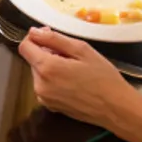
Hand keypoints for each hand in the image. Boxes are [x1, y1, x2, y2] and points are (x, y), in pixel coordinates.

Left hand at [18, 27, 139, 128]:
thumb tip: (34, 32)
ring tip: (75, 70)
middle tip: (71, 55)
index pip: (24, 46)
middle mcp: (39, 85)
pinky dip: (54, 80)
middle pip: (33, 59)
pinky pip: (45, 86)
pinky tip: (73, 82)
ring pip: (39, 72)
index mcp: (46, 68)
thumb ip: (54, 39)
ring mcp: (44, 98)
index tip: (50, 36)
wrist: (117, 109)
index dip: (35, 38)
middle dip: (47, 52)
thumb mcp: (82, 50)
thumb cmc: (103, 78)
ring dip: (51, 66)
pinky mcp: (50, 106)